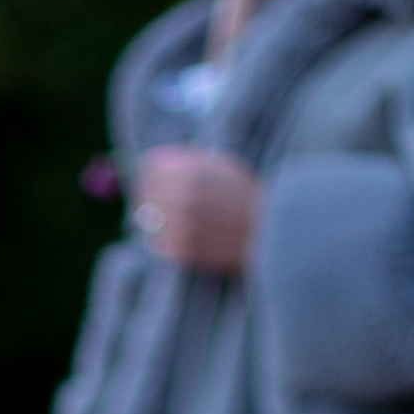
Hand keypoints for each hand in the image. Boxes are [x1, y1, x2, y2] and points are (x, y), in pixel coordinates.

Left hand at [132, 147, 261, 275]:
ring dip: (153, 216)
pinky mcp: (180, 251)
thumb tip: (147, 163)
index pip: (150, 166)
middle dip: (150, 193)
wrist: (268, 230)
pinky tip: (176, 233)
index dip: (152, 171)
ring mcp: (179, 226)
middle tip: (162, 198)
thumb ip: (185, 162)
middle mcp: (182, 198)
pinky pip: (155, 241)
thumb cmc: (244, 195)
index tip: (156, 176)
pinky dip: (160, 236)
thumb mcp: (220, 165)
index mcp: (191, 172)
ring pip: (146, 218)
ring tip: (170, 216)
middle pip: (144, 192)